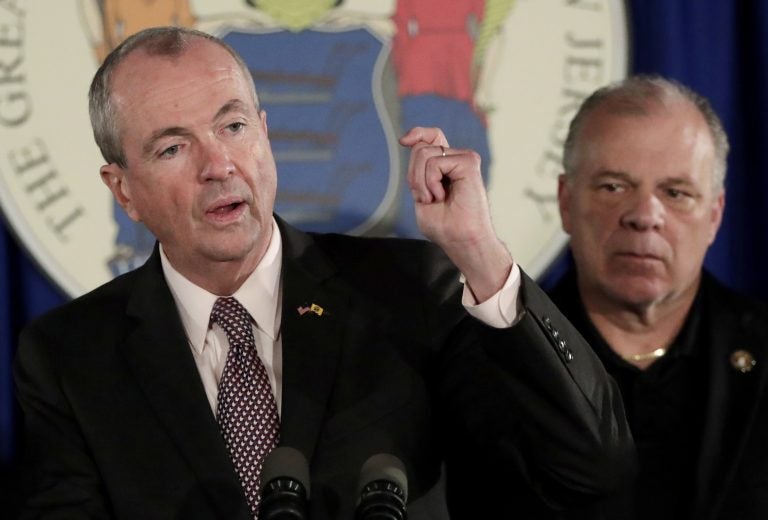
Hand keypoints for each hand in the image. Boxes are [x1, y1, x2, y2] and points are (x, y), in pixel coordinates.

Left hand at [400, 127, 512, 301]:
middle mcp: (456, 159)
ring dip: (421, 182)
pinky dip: (431, 183)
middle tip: (426, 198)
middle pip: (421, 148)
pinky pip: (435, 162)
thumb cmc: (444, 225)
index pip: (432, 136)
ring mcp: (464, 158)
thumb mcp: (421, 194)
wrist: (461, 240)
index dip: (417, 133)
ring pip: (424, 154)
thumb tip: (409, 142)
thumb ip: (417, 170)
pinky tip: (442, 196)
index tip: (403, 141)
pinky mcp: (469, 162)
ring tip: (435, 199)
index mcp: (446, 166)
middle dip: (414, 176)